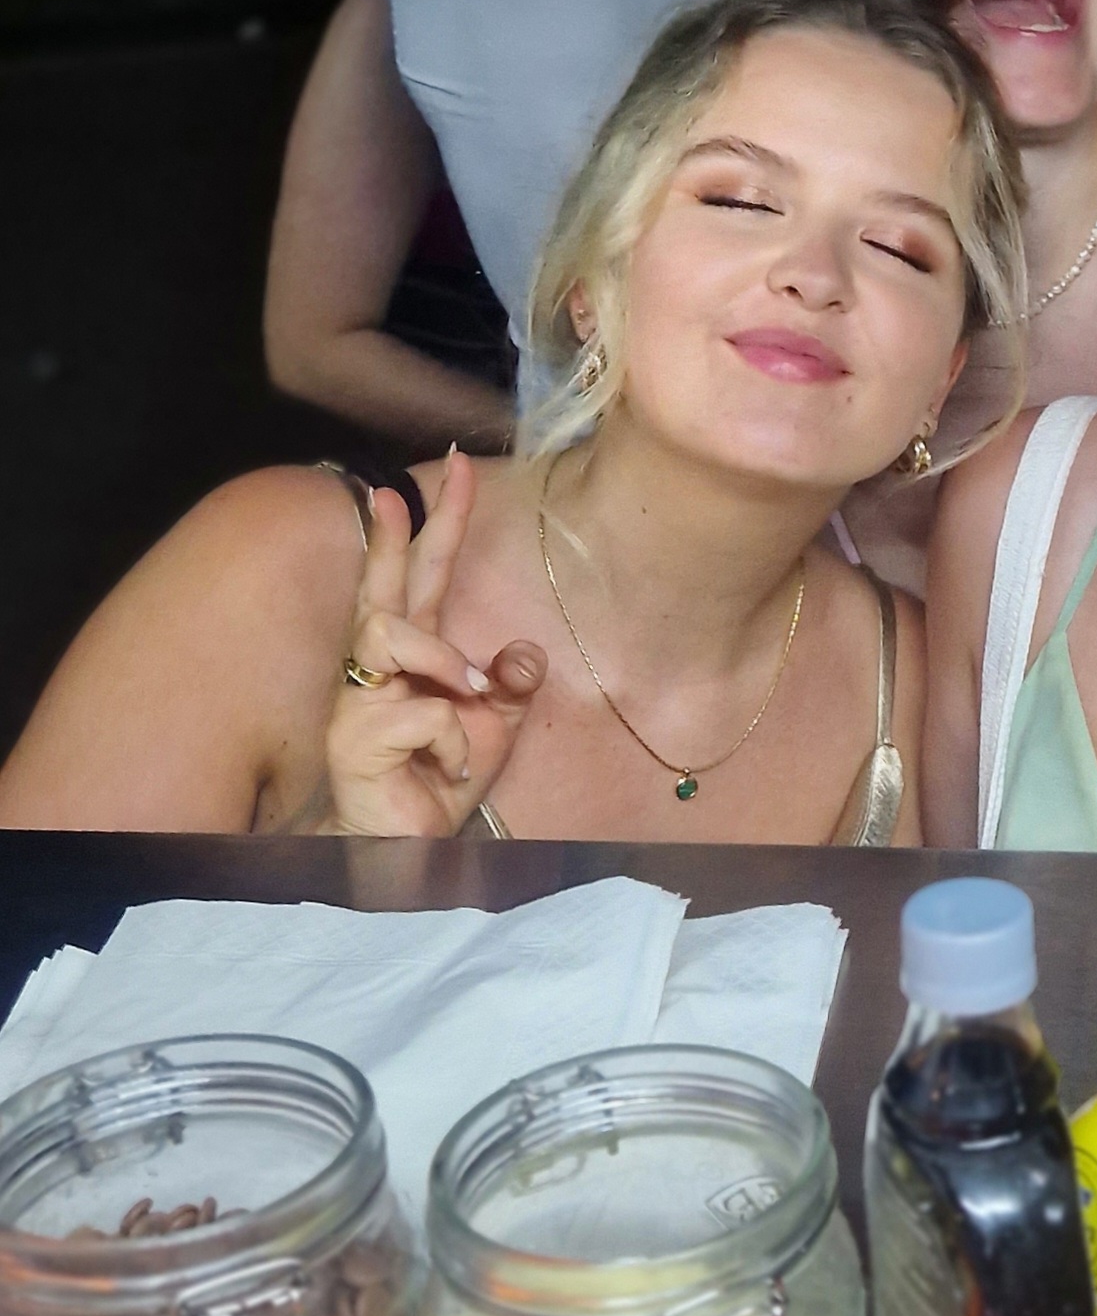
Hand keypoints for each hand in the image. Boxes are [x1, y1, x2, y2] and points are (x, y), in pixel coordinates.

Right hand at [321, 453, 544, 835]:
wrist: (411, 848)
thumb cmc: (442, 780)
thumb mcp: (494, 725)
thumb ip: (510, 684)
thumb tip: (524, 652)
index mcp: (414, 656)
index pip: (425, 577)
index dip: (439, 524)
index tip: (457, 468)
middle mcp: (377, 667)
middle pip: (385, 585)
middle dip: (397, 531)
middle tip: (409, 482)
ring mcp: (358, 699)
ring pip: (392, 633)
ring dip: (443, 660)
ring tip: (470, 697)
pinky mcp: (354, 738)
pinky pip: (423, 714)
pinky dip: (455, 742)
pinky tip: (453, 770)